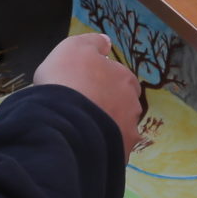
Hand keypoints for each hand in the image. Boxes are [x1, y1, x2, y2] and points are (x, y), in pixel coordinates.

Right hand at [36, 33, 142, 150]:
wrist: (63, 120)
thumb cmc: (68, 79)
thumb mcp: (74, 47)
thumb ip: (92, 42)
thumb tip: (106, 41)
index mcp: (125, 79)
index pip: (120, 79)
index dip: (102, 82)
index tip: (84, 86)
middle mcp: (133, 106)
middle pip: (122, 105)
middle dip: (107, 107)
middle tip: (83, 109)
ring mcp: (128, 133)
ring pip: (118, 130)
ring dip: (104, 129)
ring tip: (81, 131)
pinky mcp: (119, 156)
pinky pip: (111, 151)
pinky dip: (101, 149)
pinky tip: (84, 148)